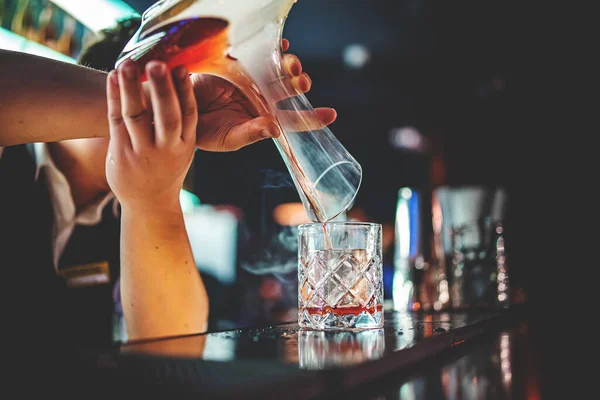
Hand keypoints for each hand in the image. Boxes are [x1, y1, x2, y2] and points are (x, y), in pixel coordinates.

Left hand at [105, 59, 195, 210]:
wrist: (150, 204)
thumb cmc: (166, 168)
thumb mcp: (182, 149)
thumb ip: (180, 123)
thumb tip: (175, 81)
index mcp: (186, 145)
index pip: (188, 115)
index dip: (186, 91)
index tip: (182, 67)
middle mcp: (167, 149)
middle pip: (167, 116)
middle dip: (162, 90)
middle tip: (157, 64)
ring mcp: (143, 153)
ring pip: (137, 116)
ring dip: (131, 88)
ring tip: (128, 63)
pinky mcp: (121, 154)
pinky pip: (116, 121)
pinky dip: (114, 97)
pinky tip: (113, 77)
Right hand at [191, 39, 336, 150]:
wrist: (177, 109)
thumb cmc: (204, 131)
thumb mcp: (229, 138)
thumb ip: (252, 133)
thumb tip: (275, 129)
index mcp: (264, 119)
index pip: (294, 120)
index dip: (313, 118)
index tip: (331, 114)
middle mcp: (263, 99)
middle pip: (290, 90)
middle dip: (300, 84)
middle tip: (301, 83)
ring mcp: (253, 80)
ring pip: (280, 70)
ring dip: (290, 67)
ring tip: (292, 67)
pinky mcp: (240, 64)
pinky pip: (261, 53)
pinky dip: (274, 48)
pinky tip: (281, 46)